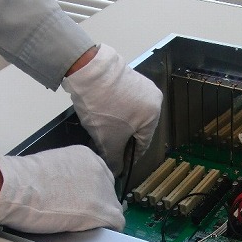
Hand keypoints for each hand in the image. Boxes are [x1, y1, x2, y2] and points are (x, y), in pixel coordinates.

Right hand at [0, 145, 124, 232]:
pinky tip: (95, 233)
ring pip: (112, 207)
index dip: (89, 191)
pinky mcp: (103, 211)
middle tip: (80, 213)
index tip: (80, 200)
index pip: (98, 177)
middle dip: (97, 203)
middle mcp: (99, 169)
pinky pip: (115, 222)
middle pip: (107, 191)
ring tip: (82, 224)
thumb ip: (65, 174)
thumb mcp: (50, 166)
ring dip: (100, 216)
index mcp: (86, 156)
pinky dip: (106, 229)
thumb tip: (65, 188)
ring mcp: (104, 190)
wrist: (17, 189)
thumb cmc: (22, 180)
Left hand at [62, 43, 162, 174]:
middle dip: (119, 140)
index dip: (129, 157)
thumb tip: (118, 171)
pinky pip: (122, 101)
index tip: (117, 164)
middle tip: (104, 148)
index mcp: (154, 114)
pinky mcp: (126, 76)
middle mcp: (152, 98)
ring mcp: (140, 84)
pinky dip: (112, 110)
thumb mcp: (108, 139)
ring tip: (98, 132)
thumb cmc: (103, 106)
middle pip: (136, 128)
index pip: (143, 143)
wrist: (87, 70)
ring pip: (128, 115)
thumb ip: (115, 159)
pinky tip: (99, 114)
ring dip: (115, 126)